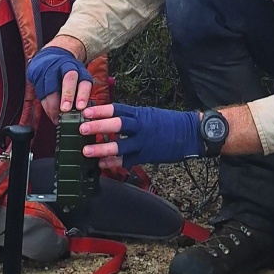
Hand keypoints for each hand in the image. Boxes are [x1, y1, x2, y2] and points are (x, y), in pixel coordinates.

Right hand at [26, 46, 92, 120]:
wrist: (51, 56)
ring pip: (51, 87)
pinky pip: (40, 91)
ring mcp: (51, 69)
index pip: (84, 81)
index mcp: (80, 71)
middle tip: (65, 110)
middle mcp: (66, 67)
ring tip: (56, 117)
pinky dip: (45, 104)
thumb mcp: (78, 80)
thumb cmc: (67, 73)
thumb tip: (82, 115)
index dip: (82, 95)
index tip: (80, 108)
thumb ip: (79, 94)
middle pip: (69, 79)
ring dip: (53, 105)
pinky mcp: (38, 73)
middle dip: (67, 96)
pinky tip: (49, 112)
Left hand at [80, 103, 201, 168]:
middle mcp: (141, 126)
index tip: (87, 112)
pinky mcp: (147, 155)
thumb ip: (131, 118)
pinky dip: (114, 163)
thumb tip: (109, 120)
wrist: (191, 134)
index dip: (101, 110)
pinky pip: (128, 160)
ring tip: (87, 151)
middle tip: (82, 128)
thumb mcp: (149, 115)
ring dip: (102, 149)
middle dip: (99, 126)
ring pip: (121, 145)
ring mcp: (144, 142)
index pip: (118, 109)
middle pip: (118, 124)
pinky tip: (102, 165)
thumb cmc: (169, 124)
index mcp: (140, 114)